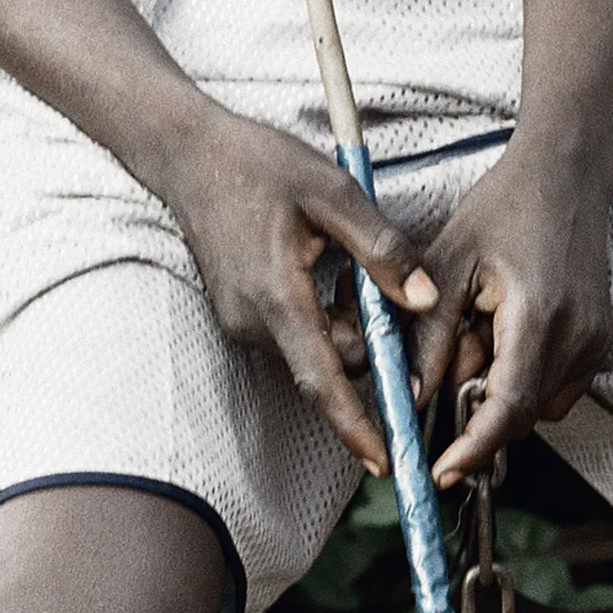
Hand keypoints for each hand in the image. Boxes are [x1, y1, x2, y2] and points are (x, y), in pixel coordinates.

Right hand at [161, 108, 436, 474]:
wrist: (188, 153)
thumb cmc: (258, 164)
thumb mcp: (333, 191)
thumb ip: (381, 247)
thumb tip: (424, 299)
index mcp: (277, 295)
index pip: (323, 379)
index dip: (356, 425)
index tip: (386, 459)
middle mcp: (254, 320)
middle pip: (331, 364)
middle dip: (371, 347)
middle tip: (394, 297)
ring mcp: (243, 320)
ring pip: (317, 349)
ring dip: (349, 328)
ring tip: (354, 269)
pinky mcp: (242, 313)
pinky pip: (298, 334)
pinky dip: (327, 319)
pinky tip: (331, 271)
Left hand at [411, 137, 612, 487]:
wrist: (566, 174)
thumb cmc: (506, 208)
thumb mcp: (450, 264)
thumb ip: (428, 336)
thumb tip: (411, 396)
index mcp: (539, 316)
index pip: (508, 405)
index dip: (474, 447)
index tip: (442, 472)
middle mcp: (578, 336)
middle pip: (521, 413)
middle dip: (477, 408)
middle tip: (448, 361)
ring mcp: (595, 341)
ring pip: (538, 405)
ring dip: (500, 391)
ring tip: (480, 331)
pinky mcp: (599, 340)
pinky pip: (555, 386)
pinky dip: (522, 378)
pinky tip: (504, 331)